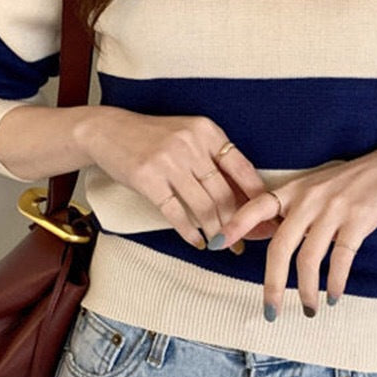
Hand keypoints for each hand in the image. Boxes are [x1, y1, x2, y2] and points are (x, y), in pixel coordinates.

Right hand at [83, 106, 279, 249]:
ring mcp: (168, 161)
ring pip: (203, 207)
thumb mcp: (189, 136)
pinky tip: (198, 242)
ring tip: (222, 246)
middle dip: (238, 223)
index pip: (242, 169)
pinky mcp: (147, 179)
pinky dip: (190, 232)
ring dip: (216, 232)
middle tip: (245, 242)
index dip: (257, 198)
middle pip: (224, 193)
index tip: (268, 219)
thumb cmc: (153, 137)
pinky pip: (176, 213)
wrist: (108, 130)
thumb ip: (214, 160)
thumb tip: (245, 196)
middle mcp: (191, 144)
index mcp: (207, 131)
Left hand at [208, 143, 376, 317]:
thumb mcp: (313, 187)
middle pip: (281, 247)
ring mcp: (333, 209)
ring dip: (307, 291)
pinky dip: (335, 282)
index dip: (234, 225)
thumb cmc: (348, 181)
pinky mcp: (358, 220)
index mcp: (292, 190)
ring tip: (308, 309)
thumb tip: (266, 237)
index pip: (255, 207)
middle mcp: (308, 199)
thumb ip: (290, 209)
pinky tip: (333, 296)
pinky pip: (341, 259)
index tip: (214, 245)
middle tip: (270, 311)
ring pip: (309, 258)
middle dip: (273, 284)